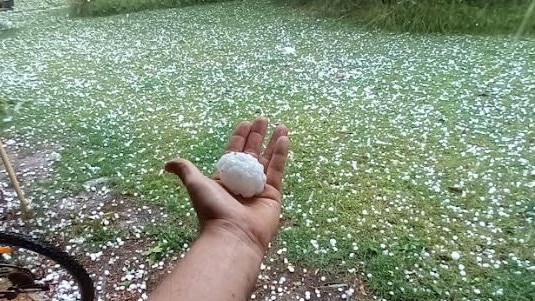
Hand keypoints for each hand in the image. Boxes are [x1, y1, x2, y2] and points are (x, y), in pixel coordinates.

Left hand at [165, 118, 288, 253]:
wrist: (233, 234)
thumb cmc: (212, 209)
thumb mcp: (196, 184)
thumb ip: (185, 170)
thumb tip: (167, 164)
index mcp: (224, 179)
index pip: (233, 152)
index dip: (239, 137)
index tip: (245, 122)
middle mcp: (242, 182)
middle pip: (252, 153)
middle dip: (257, 136)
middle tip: (263, 118)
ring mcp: (258, 188)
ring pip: (267, 160)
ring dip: (273, 142)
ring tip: (280, 125)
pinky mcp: (273, 194)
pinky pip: (278, 170)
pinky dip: (281, 154)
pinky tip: (284, 138)